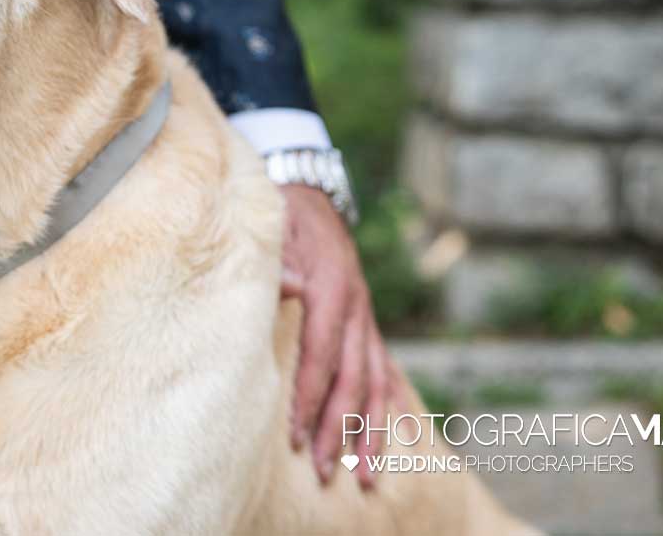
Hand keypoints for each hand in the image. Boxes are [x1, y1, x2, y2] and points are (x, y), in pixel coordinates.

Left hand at [278, 183, 390, 489]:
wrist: (308, 189)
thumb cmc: (281, 214)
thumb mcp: (276, 226)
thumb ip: (282, 259)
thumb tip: (289, 287)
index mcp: (330, 289)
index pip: (321, 356)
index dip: (310, 398)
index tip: (294, 437)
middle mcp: (354, 306)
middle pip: (351, 379)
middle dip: (339, 429)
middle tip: (324, 472)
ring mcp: (364, 315)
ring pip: (372, 381)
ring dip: (368, 430)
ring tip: (364, 474)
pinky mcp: (364, 318)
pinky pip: (381, 367)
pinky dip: (384, 404)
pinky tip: (387, 436)